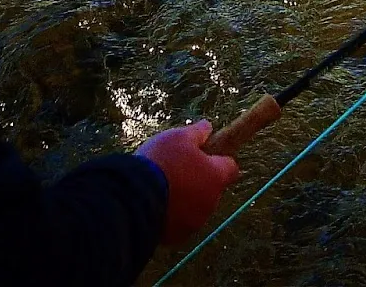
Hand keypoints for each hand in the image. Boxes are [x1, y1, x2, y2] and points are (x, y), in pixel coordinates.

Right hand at [138, 121, 239, 242]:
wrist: (134, 199)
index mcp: (216, 176)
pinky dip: (173, 215)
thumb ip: (198, 132)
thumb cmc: (161, 162)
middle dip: (199, 180)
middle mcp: (211, 202)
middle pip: (212, 188)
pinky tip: (156, 204)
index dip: (219, 159)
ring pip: (196, 206)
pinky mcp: (178, 237)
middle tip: (177, 169)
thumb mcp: (179, 137)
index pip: (231, 167)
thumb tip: (208, 127)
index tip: (205, 155)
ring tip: (163, 187)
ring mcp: (195, 222)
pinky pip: (180, 223)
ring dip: (186, 198)